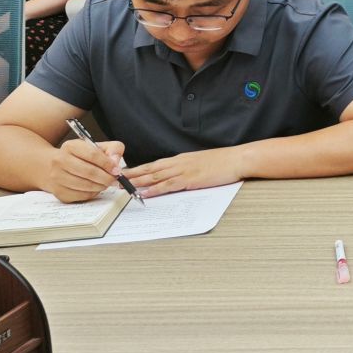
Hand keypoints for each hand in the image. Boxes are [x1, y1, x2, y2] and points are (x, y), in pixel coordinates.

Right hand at [44, 138, 122, 202]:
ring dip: (100, 186)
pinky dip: (92, 193)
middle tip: (115, 180)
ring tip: (106, 183)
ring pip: (85, 185)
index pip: (92, 154)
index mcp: (71, 146)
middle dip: (106, 178)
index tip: (117, 170)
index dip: (107, 164)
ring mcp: (57, 177)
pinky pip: (81, 196)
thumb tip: (115, 161)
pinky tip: (95, 188)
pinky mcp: (59, 191)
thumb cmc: (81, 156)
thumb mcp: (98, 147)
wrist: (54, 166)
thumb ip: (112, 149)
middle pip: (89, 172)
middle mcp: (60, 160)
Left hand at [126, 149, 244, 196]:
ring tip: (123, 187)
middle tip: (115, 179)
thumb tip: (177, 177)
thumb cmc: (223, 162)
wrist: (238, 159)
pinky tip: (144, 193)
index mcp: (180, 159)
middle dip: (131, 175)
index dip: (138, 169)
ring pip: (155, 176)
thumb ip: (188, 168)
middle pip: (149, 169)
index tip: (125, 174)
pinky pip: (168, 185)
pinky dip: (155, 189)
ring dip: (138, 182)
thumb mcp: (201, 163)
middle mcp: (178, 163)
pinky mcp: (190, 179)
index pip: (154, 164)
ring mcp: (183, 170)